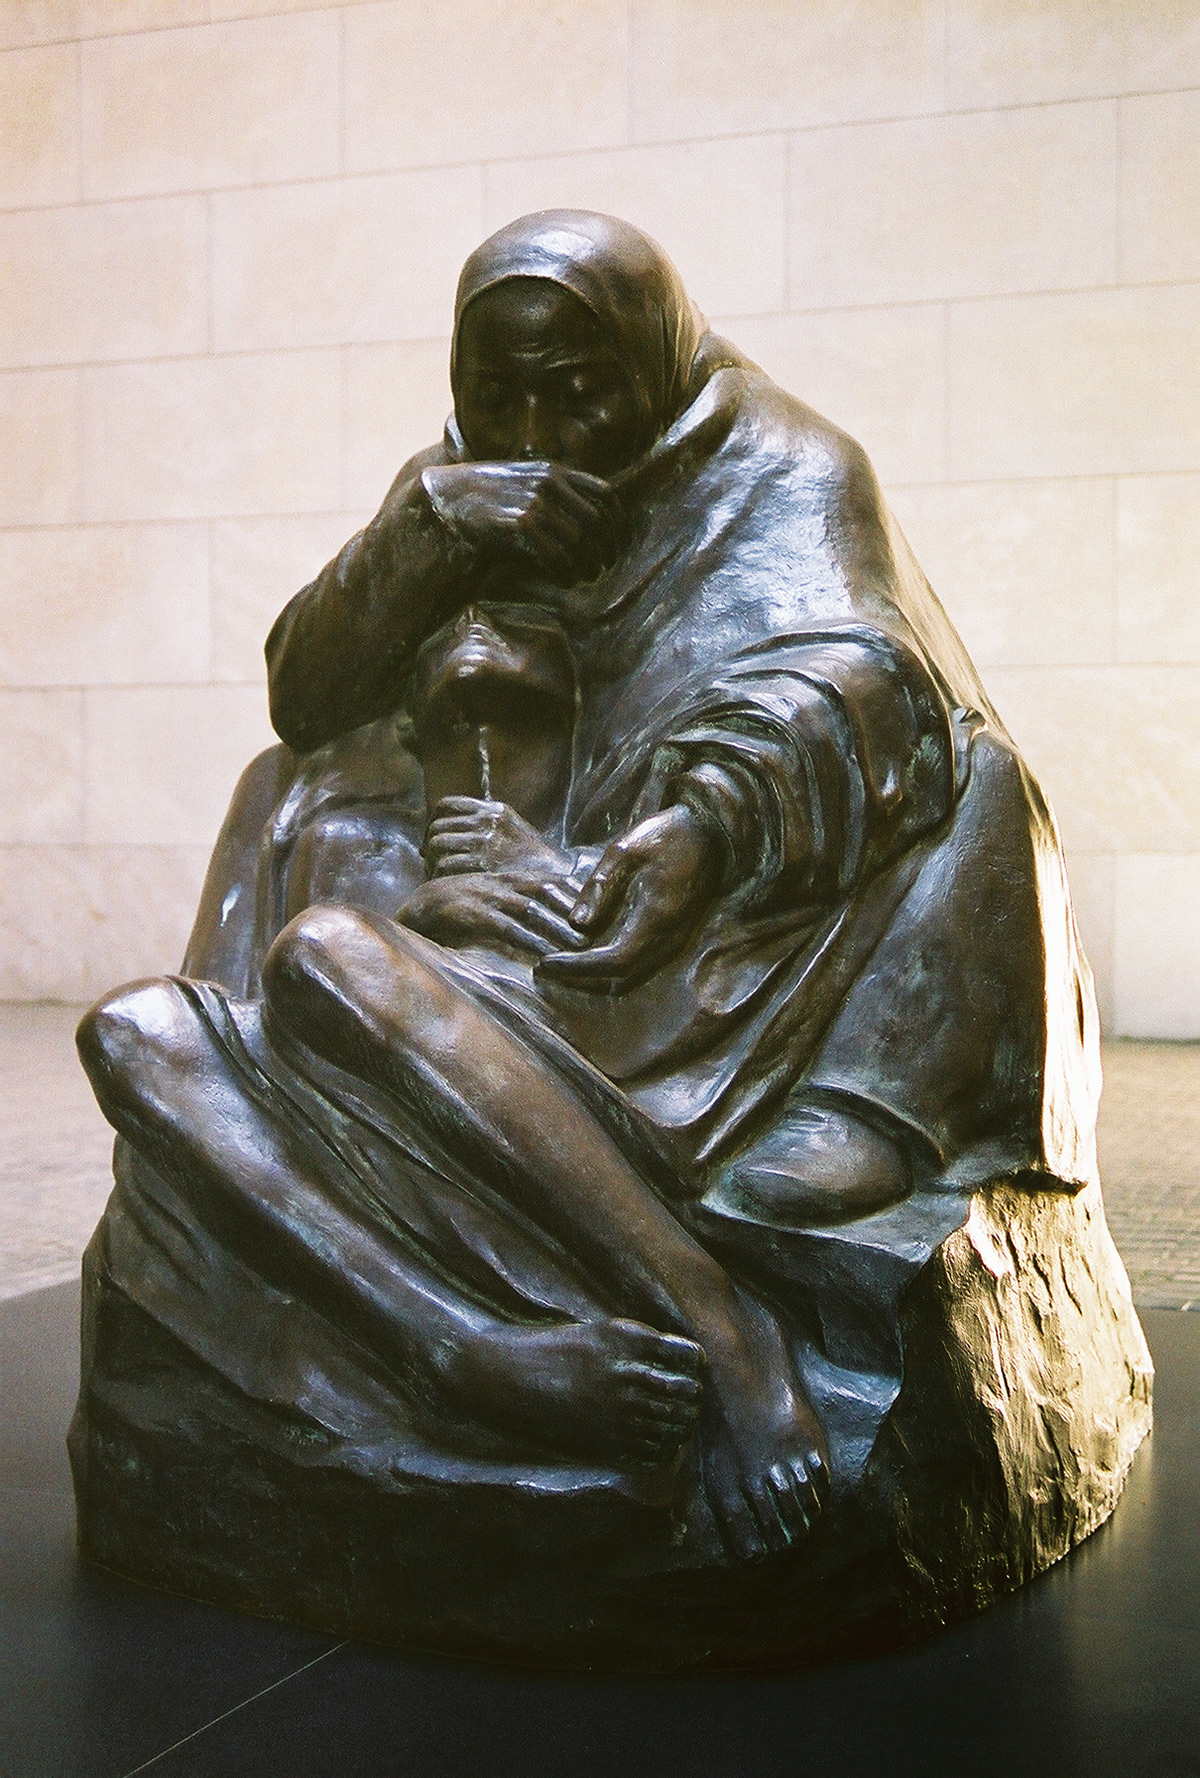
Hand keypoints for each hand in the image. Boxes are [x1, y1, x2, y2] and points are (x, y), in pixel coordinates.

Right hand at [397, 872, 586, 959]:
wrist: (417, 909)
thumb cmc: (460, 910)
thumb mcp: (493, 901)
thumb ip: (519, 906)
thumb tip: (551, 925)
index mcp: (509, 878)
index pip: (551, 881)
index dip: (577, 896)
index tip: (602, 914)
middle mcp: (501, 883)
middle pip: (547, 892)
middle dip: (574, 913)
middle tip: (600, 935)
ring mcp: (486, 897)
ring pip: (532, 910)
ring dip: (558, 930)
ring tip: (581, 949)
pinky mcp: (472, 914)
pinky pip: (506, 928)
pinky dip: (528, 942)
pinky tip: (545, 958)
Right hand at [422, 462, 623, 585]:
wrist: (448, 501)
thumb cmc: (490, 500)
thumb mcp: (527, 485)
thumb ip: (558, 495)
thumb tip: (594, 524)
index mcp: (556, 470)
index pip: (606, 495)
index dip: (620, 522)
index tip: (621, 544)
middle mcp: (549, 482)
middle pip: (598, 520)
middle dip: (607, 548)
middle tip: (605, 567)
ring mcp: (535, 501)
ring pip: (580, 539)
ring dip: (588, 563)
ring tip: (586, 577)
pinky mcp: (520, 523)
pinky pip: (556, 553)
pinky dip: (565, 570)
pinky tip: (564, 579)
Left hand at [424, 798, 573, 880]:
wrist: (557, 880)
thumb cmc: (532, 862)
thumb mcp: (512, 831)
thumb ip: (484, 826)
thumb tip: (444, 835)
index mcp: (493, 810)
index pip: (446, 805)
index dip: (433, 822)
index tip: (433, 839)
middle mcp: (488, 821)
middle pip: (438, 827)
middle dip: (430, 847)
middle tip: (433, 863)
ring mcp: (485, 841)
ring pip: (437, 845)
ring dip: (433, 863)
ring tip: (440, 875)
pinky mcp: (482, 864)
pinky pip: (445, 866)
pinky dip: (441, 877)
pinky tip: (450, 885)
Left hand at [537, 804, 723, 992]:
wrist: (711, 833)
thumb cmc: (666, 835)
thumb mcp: (625, 850)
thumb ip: (600, 887)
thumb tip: (577, 924)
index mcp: (657, 916)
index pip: (614, 961)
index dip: (577, 967)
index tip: (545, 963)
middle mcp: (669, 938)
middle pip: (620, 981)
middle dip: (579, 980)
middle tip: (542, 969)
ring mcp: (674, 942)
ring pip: (629, 980)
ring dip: (592, 979)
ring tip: (558, 965)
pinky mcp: (672, 939)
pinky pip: (637, 968)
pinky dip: (607, 971)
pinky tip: (583, 954)